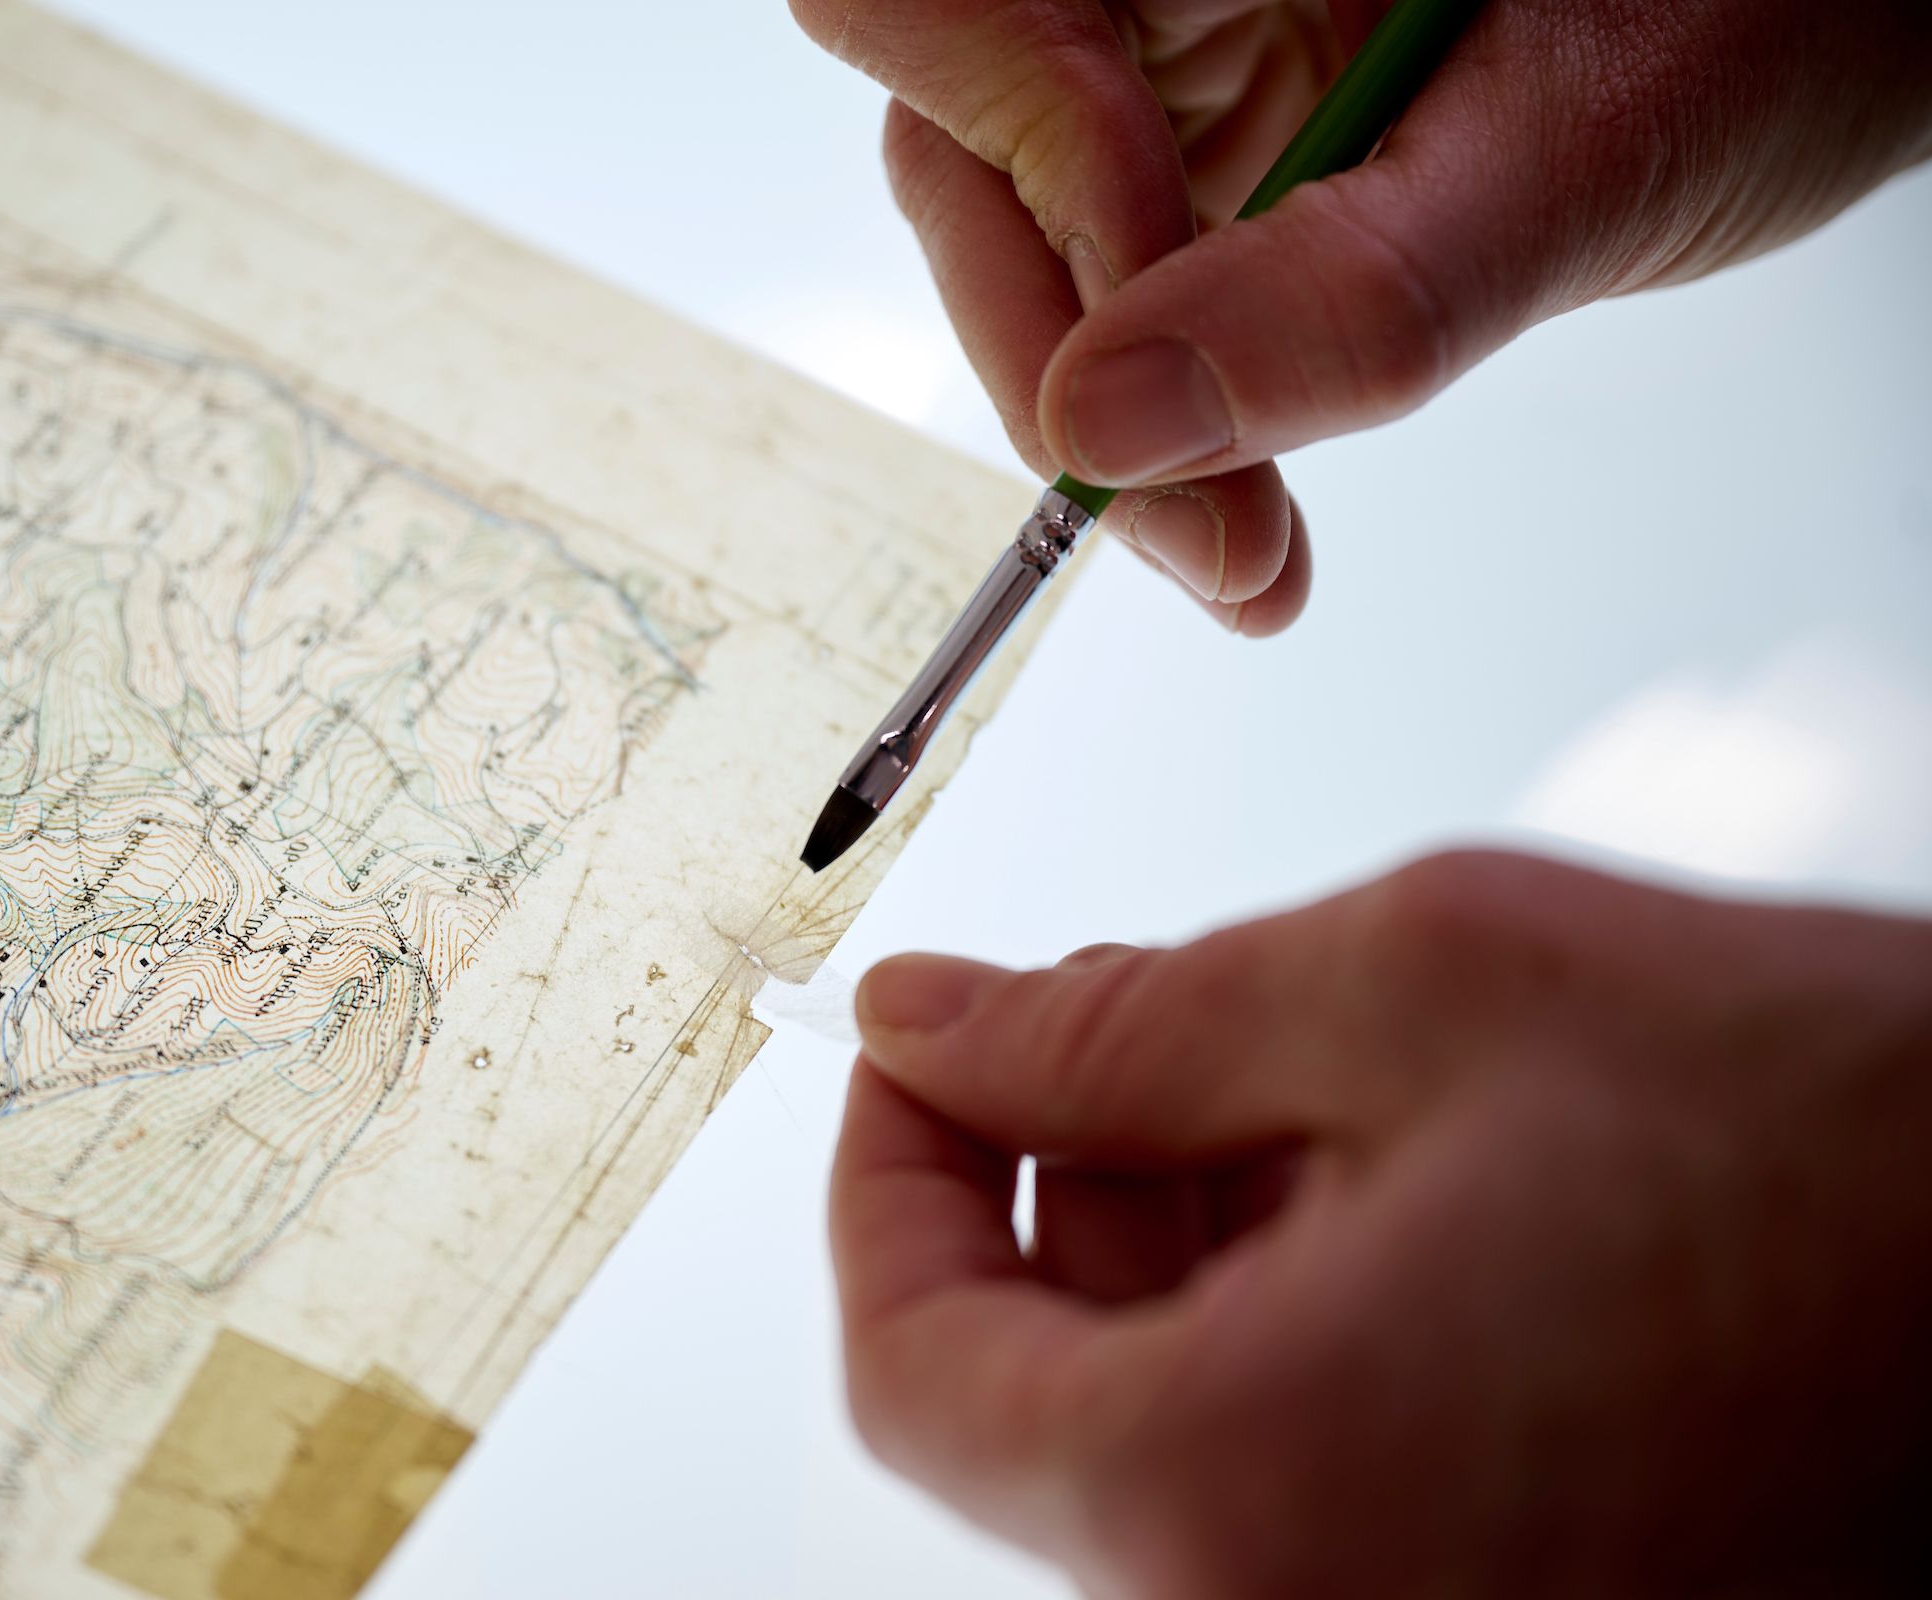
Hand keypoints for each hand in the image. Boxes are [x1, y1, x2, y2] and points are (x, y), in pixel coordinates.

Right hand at [791, 0, 1931, 632]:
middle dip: (1059, 369)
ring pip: (1017, 245)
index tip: (1141, 358)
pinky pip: (1107, 296)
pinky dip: (1167, 429)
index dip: (1014, 170)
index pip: (943, 6)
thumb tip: (1110, 424)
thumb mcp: (1573, 160)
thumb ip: (1341, 293)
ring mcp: (1165, 58)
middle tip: (1203, 539)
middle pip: (961, 152)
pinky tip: (1241, 515)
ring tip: (1242, 554)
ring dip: (1113, 431)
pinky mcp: (1194, 154)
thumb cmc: (1772, 6)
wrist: (1848, 27)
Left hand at [831, 851, 1931, 1595]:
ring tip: (1301, 1085)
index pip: (912, 1369)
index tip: (916, 1052)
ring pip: (1169, 1438)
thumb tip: (925, 1023)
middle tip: (1122, 1027)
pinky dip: (1283, 1327)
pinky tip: (1385, 1186)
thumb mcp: (1429, 986)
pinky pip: (1296, 1483)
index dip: (885, 1182)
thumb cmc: (1837, 1137)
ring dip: (1175, 1249)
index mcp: (1255, 1487)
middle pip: (1037, 1408)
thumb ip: (1118, 1021)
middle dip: (1049, 1191)